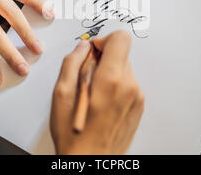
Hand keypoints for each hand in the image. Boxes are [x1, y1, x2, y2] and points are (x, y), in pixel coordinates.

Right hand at [50, 31, 144, 154]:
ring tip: (92, 95)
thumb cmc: (75, 135)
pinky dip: (115, 86)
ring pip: (123, 69)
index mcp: (111, 80)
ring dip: (108, 74)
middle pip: (121, 54)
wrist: (92, 162)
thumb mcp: (62, 95)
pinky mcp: (139, 106)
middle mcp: (130, 86)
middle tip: (86, 78)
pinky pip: (128, 84)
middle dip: (102, 59)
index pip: (121, 39)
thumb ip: (72, 63)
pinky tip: (101, 103)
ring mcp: (137, 97)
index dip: (104, 40)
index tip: (92, 51)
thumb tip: (82, 47)